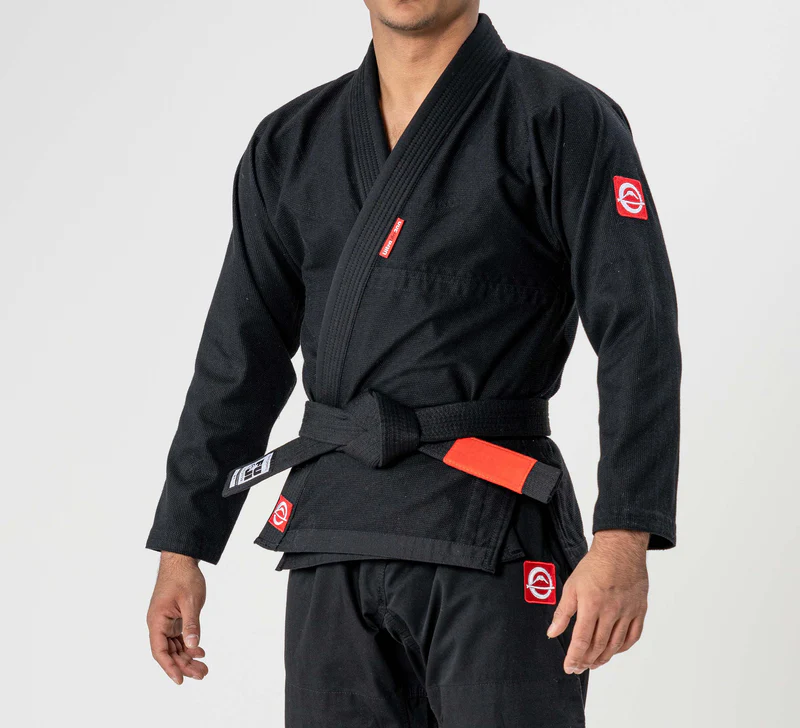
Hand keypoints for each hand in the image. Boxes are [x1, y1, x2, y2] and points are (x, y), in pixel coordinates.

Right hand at [147, 552, 207, 683]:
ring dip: (188, 657)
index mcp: (157, 621)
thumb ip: (191, 624)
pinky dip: (189, 645)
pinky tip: (200, 652)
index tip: (180, 680)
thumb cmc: (183, 577)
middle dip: (184, 665)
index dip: (169, 667)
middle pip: (169, 652)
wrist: (182, 560)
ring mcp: (166, 621)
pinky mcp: (174, 618)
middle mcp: (159, 623)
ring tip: (204, 668)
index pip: (160, 651)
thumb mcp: (190, 601)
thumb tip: (193, 645)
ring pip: (175, 646)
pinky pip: (179, 637)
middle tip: (202, 674)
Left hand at [547, 529, 648, 673]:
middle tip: (579, 668)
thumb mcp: (571, 586)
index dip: (574, 657)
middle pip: (598, 645)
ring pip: (616, 644)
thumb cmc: (594, 566)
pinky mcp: (639, 610)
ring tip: (593, 663)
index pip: (581, 640)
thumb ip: (562, 612)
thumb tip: (552, 632)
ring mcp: (627, 612)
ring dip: (604, 657)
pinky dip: (622, 647)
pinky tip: (614, 651)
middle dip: (587, 660)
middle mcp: (611, 611)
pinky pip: (633, 636)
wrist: (620, 550)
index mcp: (591, 604)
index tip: (569, 667)